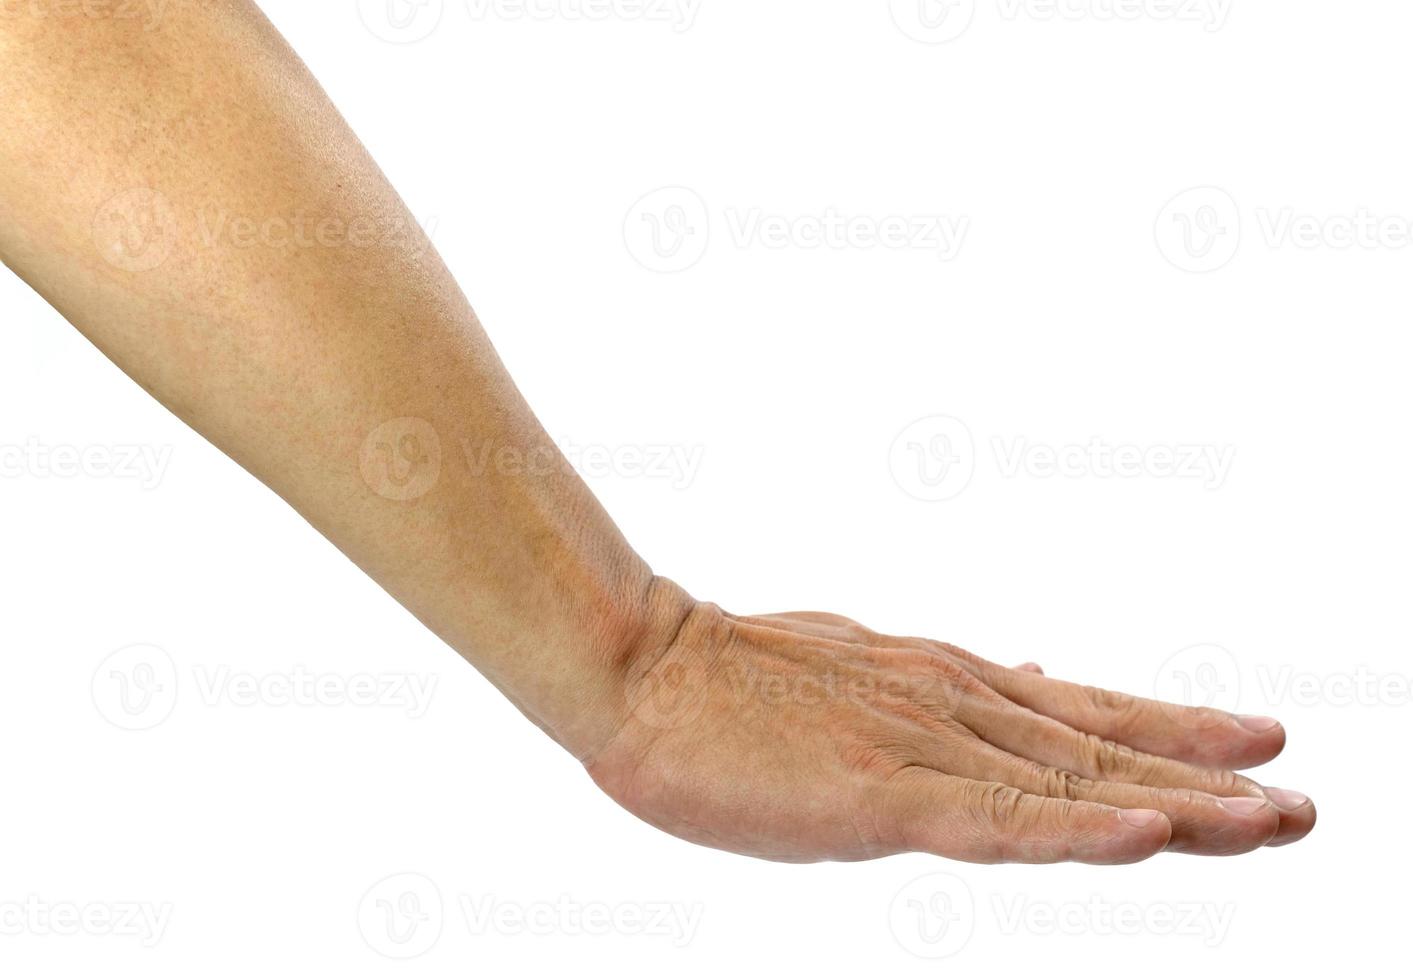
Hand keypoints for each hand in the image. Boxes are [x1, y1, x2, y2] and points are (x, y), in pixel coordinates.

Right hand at [587, 581, 1314, 863]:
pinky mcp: (877, 794)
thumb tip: (1033, 675)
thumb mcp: (865, 674)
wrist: (645, 666)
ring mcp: (921, 748)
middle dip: (1210, 782)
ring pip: (1070, 788)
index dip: (1178, 736)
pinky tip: (1146, 837)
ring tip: (1273, 820)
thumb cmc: (738, 682)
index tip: (1261, 749)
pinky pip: (994, 821)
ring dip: (1178, 806)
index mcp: (950, 687)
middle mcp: (955, 707)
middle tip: (1303, 807)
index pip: (1086, 717)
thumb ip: (948, 692)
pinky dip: (1076, 832)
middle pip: (1102, 755)